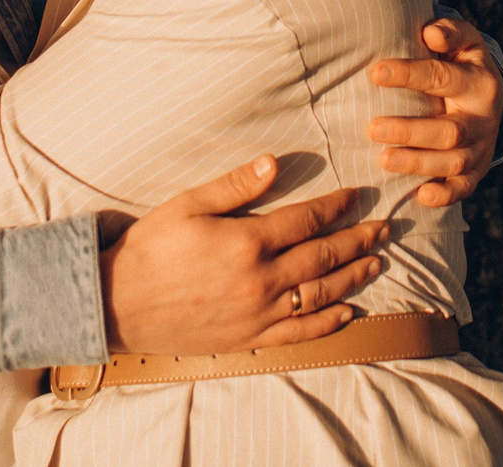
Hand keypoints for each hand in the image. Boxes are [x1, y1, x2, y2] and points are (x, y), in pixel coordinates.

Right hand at [99, 155, 390, 354]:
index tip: (355, 196)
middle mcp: (261, 280)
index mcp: (247, 241)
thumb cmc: (150, 248)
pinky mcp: (250, 338)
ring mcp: (258, 313)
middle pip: (323, 258)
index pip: (306, 219)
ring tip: (376, 263)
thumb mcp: (189, 204)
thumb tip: (274, 162)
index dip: (335, 206)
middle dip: (357, 241)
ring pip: (320, 295)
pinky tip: (348, 312)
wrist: (118, 304)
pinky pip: (300, 333)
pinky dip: (328, 323)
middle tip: (383, 229)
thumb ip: (235, 185)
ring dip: (353, 278)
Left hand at [367, 16, 502, 208]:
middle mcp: (483, 119)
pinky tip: (420, 196)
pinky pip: (463, 188)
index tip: (376, 72)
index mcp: (479, 83)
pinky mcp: (476, 171)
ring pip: (453, 162)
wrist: (492, 97)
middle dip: (410, 131)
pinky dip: (444, 196)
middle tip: (373, 128)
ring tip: (383, 159)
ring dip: (417, 163)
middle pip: (449, 131)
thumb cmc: (464, 63)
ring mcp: (481, 148)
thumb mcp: (465, 40)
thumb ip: (450, 32)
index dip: (409, 75)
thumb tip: (430, 34)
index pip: (442, 78)